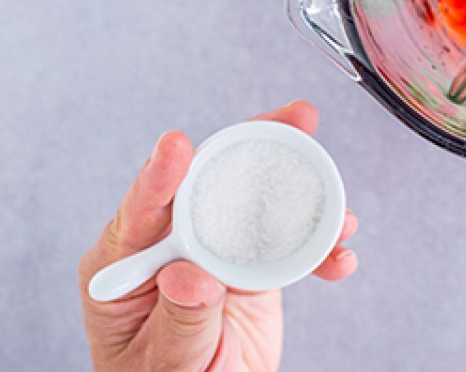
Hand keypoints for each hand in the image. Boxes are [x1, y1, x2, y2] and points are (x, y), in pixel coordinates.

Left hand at [79, 101, 357, 371]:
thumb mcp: (168, 364)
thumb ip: (180, 320)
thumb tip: (190, 276)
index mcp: (126, 267)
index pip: (142, 209)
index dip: (163, 172)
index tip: (178, 145)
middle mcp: (169, 245)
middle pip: (211, 180)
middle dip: (255, 145)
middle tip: (297, 118)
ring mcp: (212, 250)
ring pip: (256, 201)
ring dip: (304, 193)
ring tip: (339, 204)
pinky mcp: (248, 263)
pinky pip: (287, 243)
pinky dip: (318, 248)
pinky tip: (339, 257)